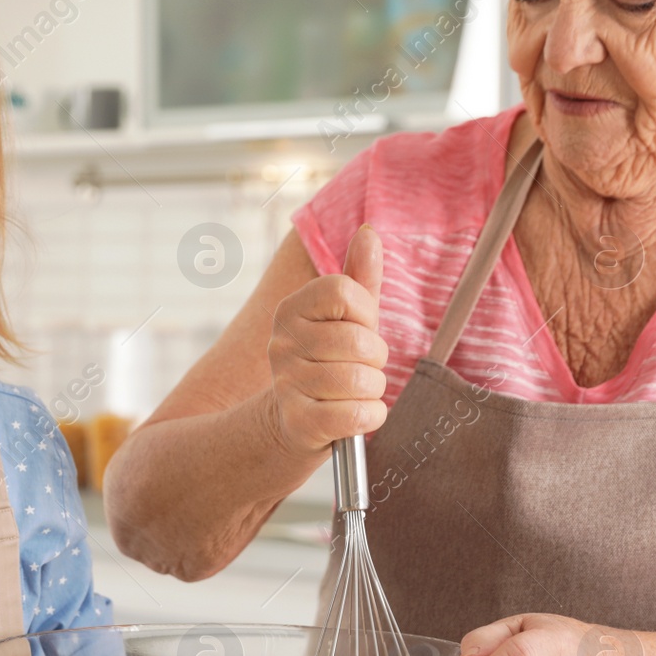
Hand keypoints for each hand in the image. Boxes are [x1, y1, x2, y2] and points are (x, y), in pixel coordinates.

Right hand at [267, 224, 389, 459]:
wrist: (293, 423)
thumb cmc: (328, 363)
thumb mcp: (344, 318)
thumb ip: (359, 277)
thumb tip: (369, 232)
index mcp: (290, 310)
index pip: (343, 291)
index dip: (365, 313)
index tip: (357, 329)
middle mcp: (281, 344)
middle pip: (358, 339)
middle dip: (375, 358)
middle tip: (359, 367)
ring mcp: (286, 384)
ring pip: (361, 380)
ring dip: (373, 390)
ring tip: (354, 392)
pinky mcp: (299, 423)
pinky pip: (357, 414)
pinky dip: (369, 417)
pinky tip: (353, 414)